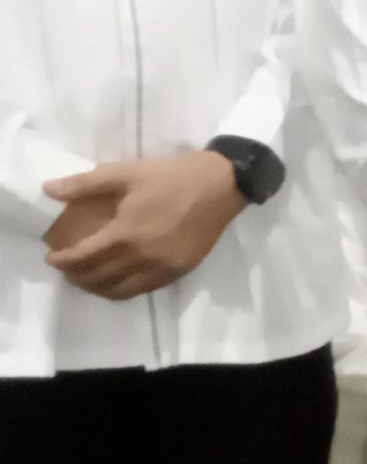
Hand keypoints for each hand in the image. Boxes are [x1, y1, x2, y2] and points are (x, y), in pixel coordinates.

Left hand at [42, 154, 243, 300]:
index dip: (62, 261)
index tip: (51, 256)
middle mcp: (142, 258)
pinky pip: (144, 289)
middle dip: (76, 276)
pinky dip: (124, 290)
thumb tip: (48, 190)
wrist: (221, 185)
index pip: (83, 258)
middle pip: (99, 279)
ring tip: (88, 279)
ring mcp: (162, 268)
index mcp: (125, 235)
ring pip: (120, 291)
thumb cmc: (171, 177)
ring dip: (98, 288)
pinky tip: (119, 280)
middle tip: (66, 268)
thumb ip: (84, 184)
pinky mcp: (179, 270)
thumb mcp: (126, 173)